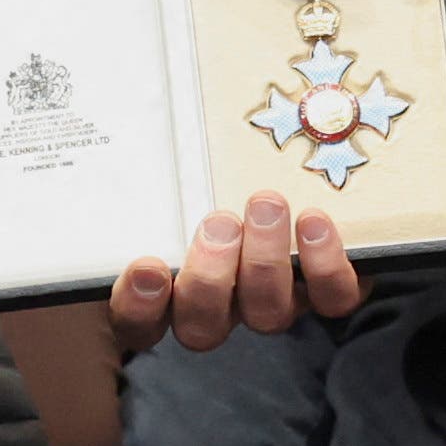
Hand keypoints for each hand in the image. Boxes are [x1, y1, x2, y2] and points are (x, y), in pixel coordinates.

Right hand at [107, 190, 360, 356]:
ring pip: (265, 313)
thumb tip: (114, 119)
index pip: (138, 324)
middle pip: (202, 326)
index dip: (138, 308)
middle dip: (210, 278)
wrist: (295, 180)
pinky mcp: (324, 292)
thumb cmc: (210, 181)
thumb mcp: (177, 176)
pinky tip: (313, 220)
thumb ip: (155, 172)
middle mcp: (219, 308)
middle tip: (219, 222)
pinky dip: (325, 265)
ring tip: (266, 205)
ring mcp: (271, 304)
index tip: (148, 266)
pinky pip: (331, 300)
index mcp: (169, 291)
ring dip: (264, 259)